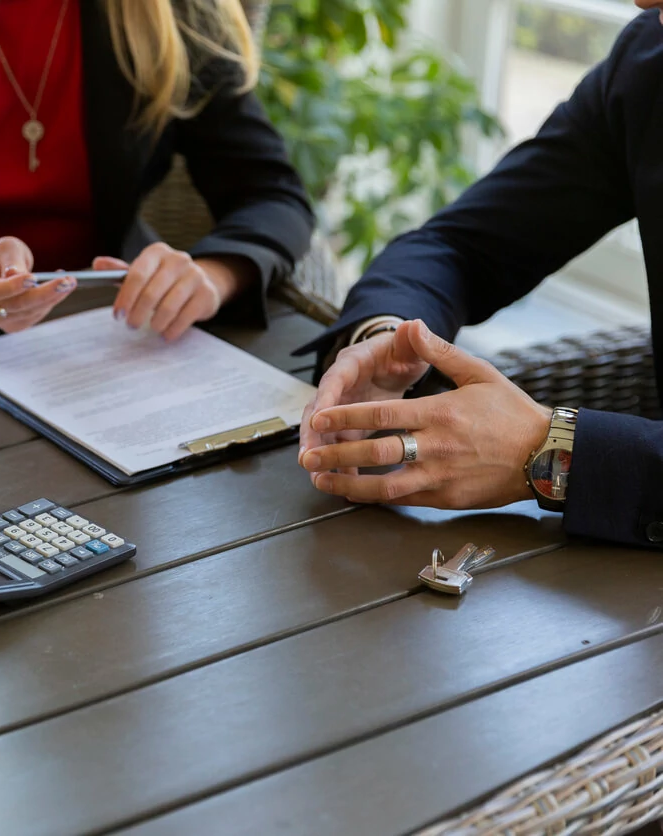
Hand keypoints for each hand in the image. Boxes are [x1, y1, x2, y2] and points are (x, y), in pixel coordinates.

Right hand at [0, 236, 75, 332]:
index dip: (11, 287)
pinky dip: (49, 304)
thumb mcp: (5, 247)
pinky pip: (33, 318)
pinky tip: (58, 290)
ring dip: (51, 299)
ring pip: (26, 314)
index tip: (33, 278)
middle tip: (66, 281)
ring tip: (68, 282)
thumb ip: (10, 258)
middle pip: (12, 306)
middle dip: (42, 294)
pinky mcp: (12, 325)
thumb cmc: (0, 257)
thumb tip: (16, 274)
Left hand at [102, 245, 244, 341]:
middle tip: (131, 325)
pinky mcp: (207, 294)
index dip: (125, 298)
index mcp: (157, 252)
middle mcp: (178, 260)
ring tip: (151, 328)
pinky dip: (172, 330)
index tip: (118, 315)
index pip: (136, 275)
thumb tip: (97, 263)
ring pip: (168, 307)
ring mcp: (195, 276)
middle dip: (138, 314)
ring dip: (155, 323)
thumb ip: (120, 271)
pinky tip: (166, 334)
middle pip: (151, 293)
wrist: (200, 283)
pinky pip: (185, 317)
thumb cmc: (162, 280)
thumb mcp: (142, 272)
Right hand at [298, 320, 430, 469]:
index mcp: (353, 363)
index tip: (318, 418)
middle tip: (307, 457)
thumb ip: (410, 339)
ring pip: (323, 432)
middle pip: (318, 410)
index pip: (334, 379)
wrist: (400, 360)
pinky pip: (341, 445)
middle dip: (311, 435)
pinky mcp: (350, 424)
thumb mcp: (408, 344)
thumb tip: (412, 326)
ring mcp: (342, 407)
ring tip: (317, 476)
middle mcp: (340, 386)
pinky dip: (341, 463)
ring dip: (320, 453)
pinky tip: (345, 482)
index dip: (326, 399)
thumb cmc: (403, 352)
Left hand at [300, 320, 551, 509]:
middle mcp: (436, 447)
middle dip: (338, 455)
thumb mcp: (479, 374)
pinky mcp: (446, 498)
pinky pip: (404, 500)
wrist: (548, 457)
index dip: (347, 418)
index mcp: (440, 413)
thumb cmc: (511, 413)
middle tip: (308, 456)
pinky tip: (355, 494)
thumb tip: (412, 323)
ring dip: (349, 485)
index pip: (383, 415)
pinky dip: (376, 498)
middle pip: (377, 452)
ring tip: (322, 482)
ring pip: (386, 486)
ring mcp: (440, 476)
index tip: (319, 419)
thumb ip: (440, 352)